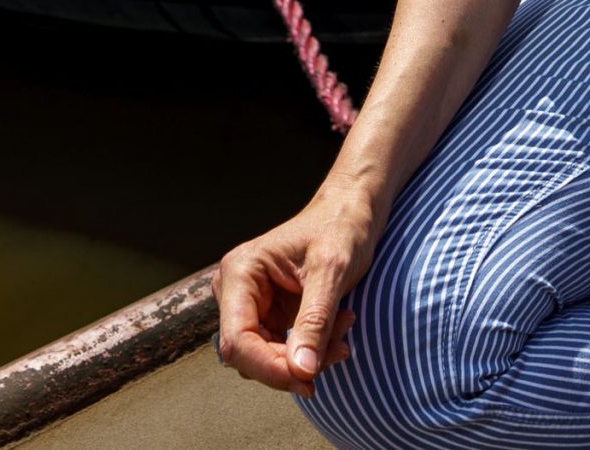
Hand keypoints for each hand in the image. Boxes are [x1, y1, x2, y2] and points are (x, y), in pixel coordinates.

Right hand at [213, 180, 380, 397]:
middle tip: (340, 350)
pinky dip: (311, 350)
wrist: (352, 210)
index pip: (237, 340)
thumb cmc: (341, 227)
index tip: (308, 380)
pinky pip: (282, 349)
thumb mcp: (332, 272)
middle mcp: (237, 289)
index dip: (269, 367)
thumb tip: (302, 372)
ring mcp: (251, 303)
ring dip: (306, 357)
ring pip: (266, 357)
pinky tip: (339, 329)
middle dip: (293, 362)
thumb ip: (314, 322)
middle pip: (249, 354)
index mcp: (240, 272)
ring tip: (344, 329)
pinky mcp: (269, 314)